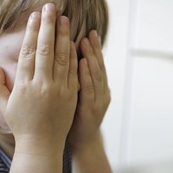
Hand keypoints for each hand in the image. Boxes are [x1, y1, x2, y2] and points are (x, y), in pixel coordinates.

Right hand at [0, 4, 77, 152]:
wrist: (41, 145)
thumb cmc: (22, 125)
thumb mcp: (4, 106)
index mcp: (24, 85)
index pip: (28, 52)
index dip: (31, 32)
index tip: (34, 17)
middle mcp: (41, 85)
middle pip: (45, 49)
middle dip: (48, 26)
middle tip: (51, 8)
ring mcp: (58, 90)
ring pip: (61, 57)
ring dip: (63, 36)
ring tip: (65, 19)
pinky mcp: (71, 95)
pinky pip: (73, 71)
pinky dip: (73, 55)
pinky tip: (74, 41)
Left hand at [68, 30, 110, 148]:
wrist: (83, 140)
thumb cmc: (77, 115)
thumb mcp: (80, 93)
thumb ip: (79, 77)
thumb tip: (71, 58)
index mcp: (98, 87)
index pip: (96, 64)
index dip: (94, 48)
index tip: (90, 32)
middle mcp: (101, 91)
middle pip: (98, 66)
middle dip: (94, 48)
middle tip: (90, 31)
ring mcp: (98, 100)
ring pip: (96, 75)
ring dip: (91, 57)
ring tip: (85, 41)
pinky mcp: (92, 110)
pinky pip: (88, 90)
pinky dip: (86, 75)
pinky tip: (81, 63)